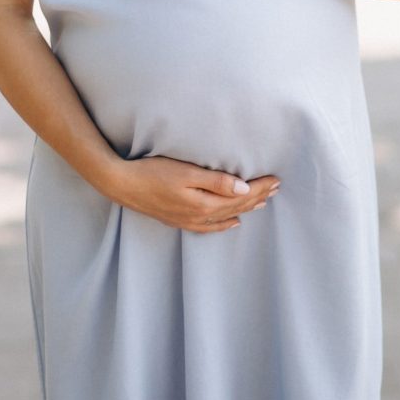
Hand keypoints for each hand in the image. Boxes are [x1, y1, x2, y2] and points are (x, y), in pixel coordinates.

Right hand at [106, 155, 280, 232]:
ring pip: (226, 217)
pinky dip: (225, 224)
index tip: (276, 180)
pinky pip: (210, 227)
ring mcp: (189, 220)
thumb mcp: (186, 172)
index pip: (240, 197)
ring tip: (263, 203)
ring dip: (246, 210)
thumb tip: (244, 190)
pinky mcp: (180, 220)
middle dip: (258, 198)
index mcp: (205, 203)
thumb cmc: (153, 172)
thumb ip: (216, 181)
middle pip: (236, 208)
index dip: (260, 188)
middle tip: (276, 188)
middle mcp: (200, 216)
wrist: (123, 185)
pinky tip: (233, 223)